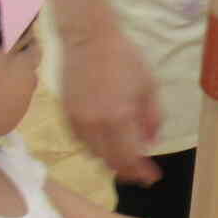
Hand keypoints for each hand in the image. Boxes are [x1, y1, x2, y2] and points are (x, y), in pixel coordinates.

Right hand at [60, 21, 162, 184]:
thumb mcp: (149, 87)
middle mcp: (94, 124)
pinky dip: (95, 148)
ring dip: (110, 161)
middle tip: (141, 172)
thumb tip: (151, 143)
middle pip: (109, 162)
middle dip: (127, 171)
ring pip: (93, 154)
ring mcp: (77, 120)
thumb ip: (152, 119)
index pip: (129, 157)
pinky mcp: (65, 115)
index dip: (141, 172)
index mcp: (118, 117)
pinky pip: (81, 142)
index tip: (152, 178)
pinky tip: (107, 142)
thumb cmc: (125, 58)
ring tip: (126, 159)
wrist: (89, 39)